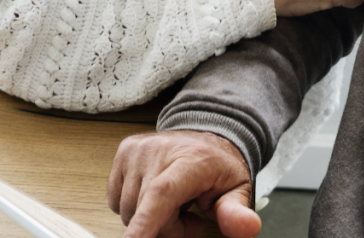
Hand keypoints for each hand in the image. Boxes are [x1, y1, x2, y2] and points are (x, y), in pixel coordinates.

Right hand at [108, 131, 259, 237]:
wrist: (206, 136)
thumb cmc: (219, 166)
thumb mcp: (238, 190)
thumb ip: (237, 212)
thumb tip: (247, 228)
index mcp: (191, 160)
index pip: (162, 194)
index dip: (144, 224)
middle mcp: (159, 150)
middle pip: (146, 213)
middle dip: (166, 228)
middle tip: (189, 217)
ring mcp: (138, 150)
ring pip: (128, 211)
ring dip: (149, 219)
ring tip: (174, 203)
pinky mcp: (123, 152)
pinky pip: (116, 200)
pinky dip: (134, 207)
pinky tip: (155, 194)